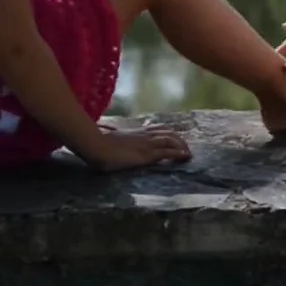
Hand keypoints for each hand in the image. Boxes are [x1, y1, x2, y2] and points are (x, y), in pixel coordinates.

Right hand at [77, 127, 192, 171]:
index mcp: (135, 131)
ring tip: (188, 154)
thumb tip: (109, 133)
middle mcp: (143, 135)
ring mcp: (146, 143)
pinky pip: (167, 152)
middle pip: (167, 132)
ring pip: (171, 140)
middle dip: (179, 139)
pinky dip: (179, 154)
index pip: (156, 128)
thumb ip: (113, 135)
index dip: (167, 133)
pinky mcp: (147, 154)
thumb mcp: (109, 137)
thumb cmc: (98, 143)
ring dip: (182, 146)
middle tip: (185, 148)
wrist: (96, 146)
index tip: (174, 138)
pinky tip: (185, 157)